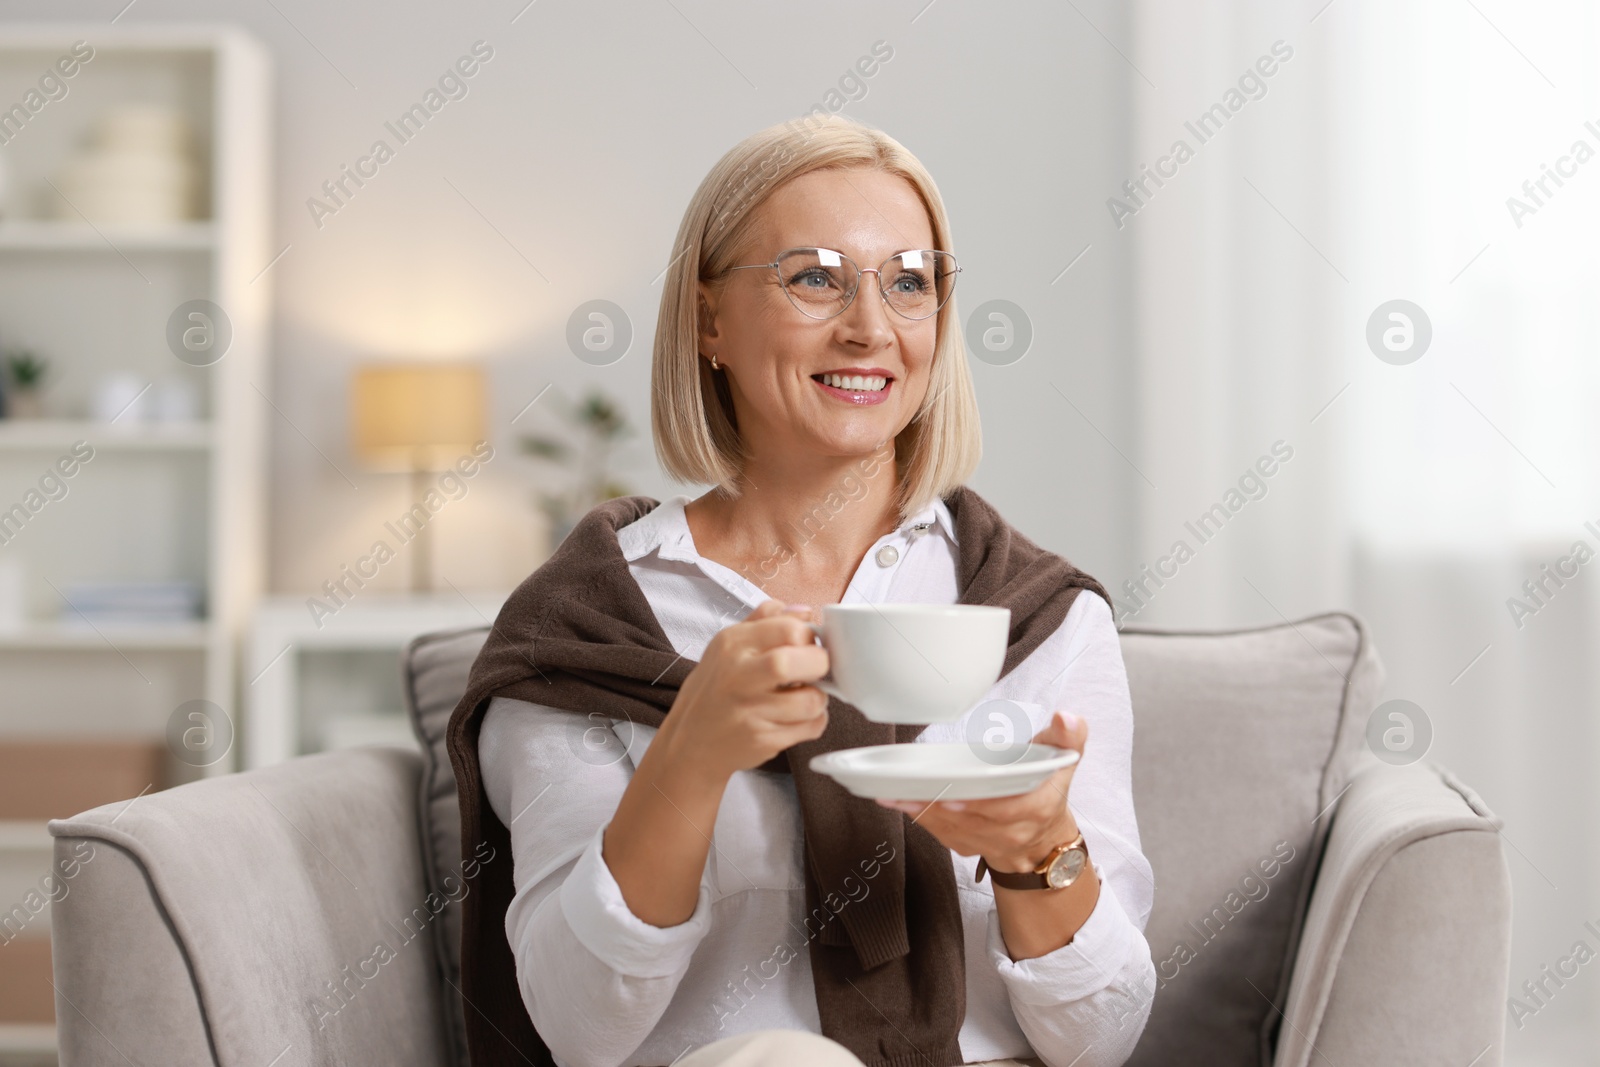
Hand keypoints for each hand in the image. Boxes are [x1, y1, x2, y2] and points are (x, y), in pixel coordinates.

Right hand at [659, 599, 830, 780]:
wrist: (686, 744)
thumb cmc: (713, 692)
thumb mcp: (725, 647)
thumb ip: (765, 622)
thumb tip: (804, 612)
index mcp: (732, 644)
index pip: (790, 628)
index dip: (809, 637)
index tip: (807, 646)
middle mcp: (738, 675)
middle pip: (803, 661)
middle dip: (820, 664)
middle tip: (814, 671)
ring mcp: (750, 711)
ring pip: (813, 699)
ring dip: (817, 698)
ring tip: (801, 697)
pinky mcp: (761, 740)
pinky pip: (811, 727)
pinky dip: (812, 722)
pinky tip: (795, 719)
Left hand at [875, 710, 1086, 873]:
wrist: (1044, 838)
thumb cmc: (1048, 790)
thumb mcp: (1064, 758)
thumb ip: (1067, 736)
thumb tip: (1066, 717)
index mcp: (1036, 808)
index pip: (1006, 810)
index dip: (979, 806)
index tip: (953, 796)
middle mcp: (1012, 831)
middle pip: (971, 821)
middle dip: (939, 805)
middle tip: (910, 789)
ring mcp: (990, 843)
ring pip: (953, 830)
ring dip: (922, 813)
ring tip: (896, 794)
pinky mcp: (971, 847)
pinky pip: (944, 837)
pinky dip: (922, 820)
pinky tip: (902, 804)